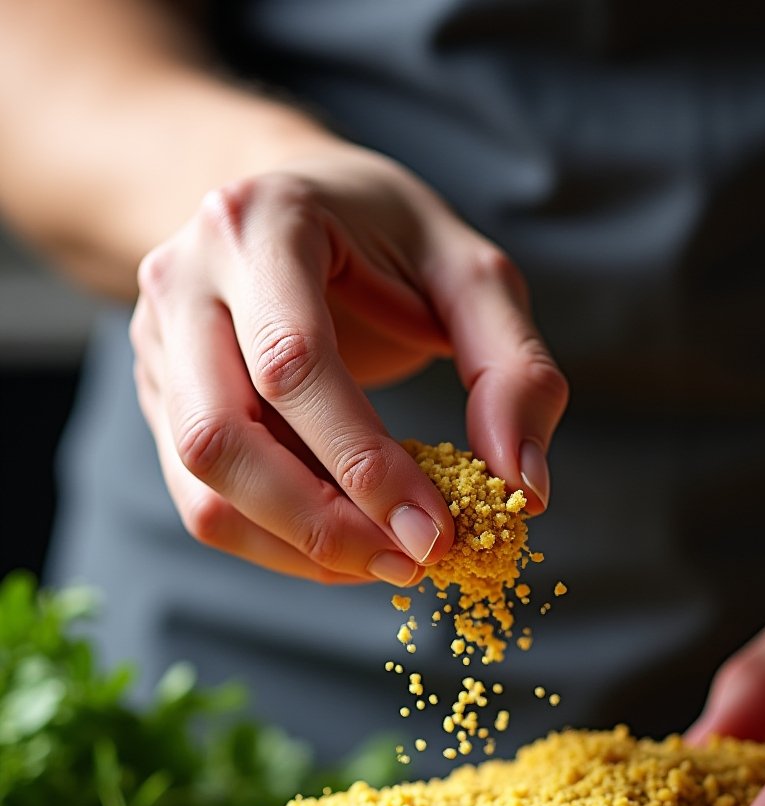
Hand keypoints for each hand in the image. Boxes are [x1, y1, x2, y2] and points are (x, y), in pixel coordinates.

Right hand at [130, 144, 567, 583]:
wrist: (289, 203)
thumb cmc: (385, 238)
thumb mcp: (469, 274)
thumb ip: (513, 369)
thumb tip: (524, 488)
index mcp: (259, 224)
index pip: (292, 365)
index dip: (364, 464)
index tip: (434, 532)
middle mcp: (184, 281)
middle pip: (222, 438)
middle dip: (325, 523)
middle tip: (414, 561)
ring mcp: (158, 345)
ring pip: (203, 486)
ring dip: (298, 549)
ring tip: (387, 563)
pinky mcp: (159, 402)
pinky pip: (204, 504)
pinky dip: (278, 546)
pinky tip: (348, 550)